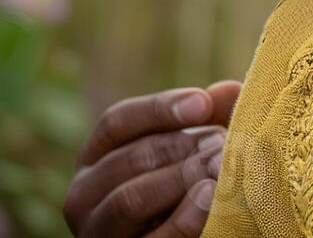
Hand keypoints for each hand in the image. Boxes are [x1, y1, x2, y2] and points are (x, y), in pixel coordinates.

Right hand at [64, 81, 240, 236]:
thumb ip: (210, 121)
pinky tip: (211, 197)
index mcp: (96, 160)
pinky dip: (182, 219)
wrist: (192, 234)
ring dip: (180, 178)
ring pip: (129, 199)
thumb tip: (227, 90)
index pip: (116, 122)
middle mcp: (84, 196)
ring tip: (220, 166)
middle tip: (223, 142)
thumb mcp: (194, 152)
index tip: (203, 103)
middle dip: (180, 146)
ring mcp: (98, 233)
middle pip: (128, 158)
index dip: (160, 109)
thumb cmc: (187, 191)